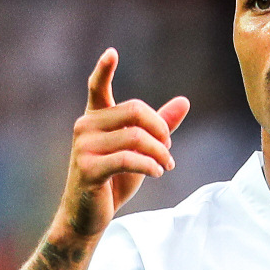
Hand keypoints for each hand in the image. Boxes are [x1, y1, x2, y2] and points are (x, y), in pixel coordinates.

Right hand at [55, 48, 189, 238]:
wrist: (88, 216)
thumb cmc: (114, 180)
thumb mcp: (140, 150)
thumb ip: (159, 125)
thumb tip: (184, 101)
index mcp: (95, 118)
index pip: (97, 87)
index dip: (104, 69)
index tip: (112, 52)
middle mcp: (86, 127)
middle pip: (136, 110)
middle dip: (161, 130)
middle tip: (168, 150)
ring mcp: (84, 147)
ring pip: (136, 136)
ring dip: (160, 153)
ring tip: (166, 165)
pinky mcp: (88, 168)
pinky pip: (129, 158)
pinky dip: (150, 165)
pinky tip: (157, 172)